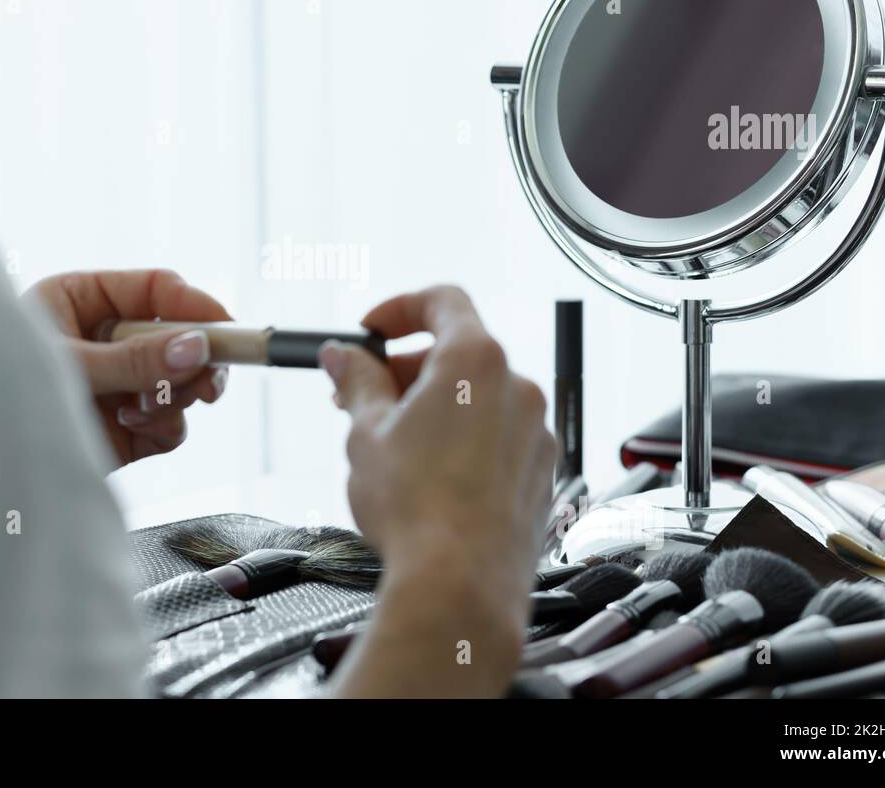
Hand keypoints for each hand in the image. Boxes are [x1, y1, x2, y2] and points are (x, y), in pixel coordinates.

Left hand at [26, 269, 230, 464]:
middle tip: (210, 383)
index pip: (155, 290)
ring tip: (142, 408)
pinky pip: (170, 423)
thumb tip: (196, 348)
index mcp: (79, 301)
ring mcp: (115, 386)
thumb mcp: (68, 366)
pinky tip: (130, 426)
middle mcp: (102, 340)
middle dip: (194, 360)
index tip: (228, 332)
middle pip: (178, 337)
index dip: (196, 307)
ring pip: (180, 382)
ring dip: (173, 396)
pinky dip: (163, 426)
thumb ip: (135, 358)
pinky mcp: (122, 429)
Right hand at [321, 285, 555, 695]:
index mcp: (475, 361)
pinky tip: (428, 475)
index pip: (442, 301)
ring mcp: (534, 431)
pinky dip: (464, 438)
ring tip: (390, 443)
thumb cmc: (416, 509)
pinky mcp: (540, 471)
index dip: (399, 309)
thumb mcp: (366, 433)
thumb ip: (357, 382)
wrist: (460, 584)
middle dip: (406, 367)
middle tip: (363, 396)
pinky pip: (498, 436)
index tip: (370, 332)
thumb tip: (345, 357)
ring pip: (479, 397)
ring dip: (434, 406)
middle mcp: (516, 387)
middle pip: (458, 351)